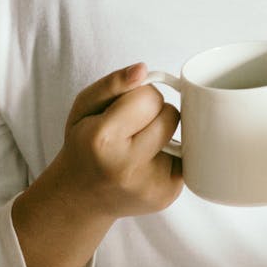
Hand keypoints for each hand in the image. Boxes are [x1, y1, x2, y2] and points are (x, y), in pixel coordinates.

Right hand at [41, 62, 184, 219]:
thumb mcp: (84, 108)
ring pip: (182, 135)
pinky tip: (147, 165)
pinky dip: (170, 156)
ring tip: (138, 147)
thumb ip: (111, 83)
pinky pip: (186, 158)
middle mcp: (127, 165)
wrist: (80, 197)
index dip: (137, 98)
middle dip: (154, 114)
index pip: (149, 96)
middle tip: (131, 129)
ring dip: (164, 135)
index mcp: (103, 139)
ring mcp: (150, 184)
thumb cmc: (83, 146)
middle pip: (170, 114)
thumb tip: (142, 69)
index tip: (122, 110)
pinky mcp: (167, 195)